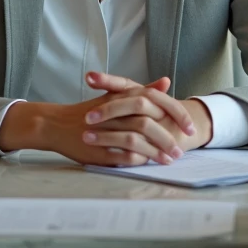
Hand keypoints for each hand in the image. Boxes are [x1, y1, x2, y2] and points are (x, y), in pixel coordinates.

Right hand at [0, 76, 195, 166]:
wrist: (57, 123)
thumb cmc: (91, 110)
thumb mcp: (118, 95)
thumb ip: (143, 90)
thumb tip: (166, 82)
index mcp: (124, 96)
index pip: (157, 104)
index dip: (176, 116)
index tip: (189, 128)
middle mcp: (117, 111)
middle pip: (149, 124)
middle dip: (168, 139)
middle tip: (180, 151)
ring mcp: (107, 130)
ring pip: (138, 142)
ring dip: (156, 153)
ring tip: (168, 161)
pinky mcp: (99, 147)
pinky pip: (123, 156)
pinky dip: (138, 161)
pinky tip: (148, 165)